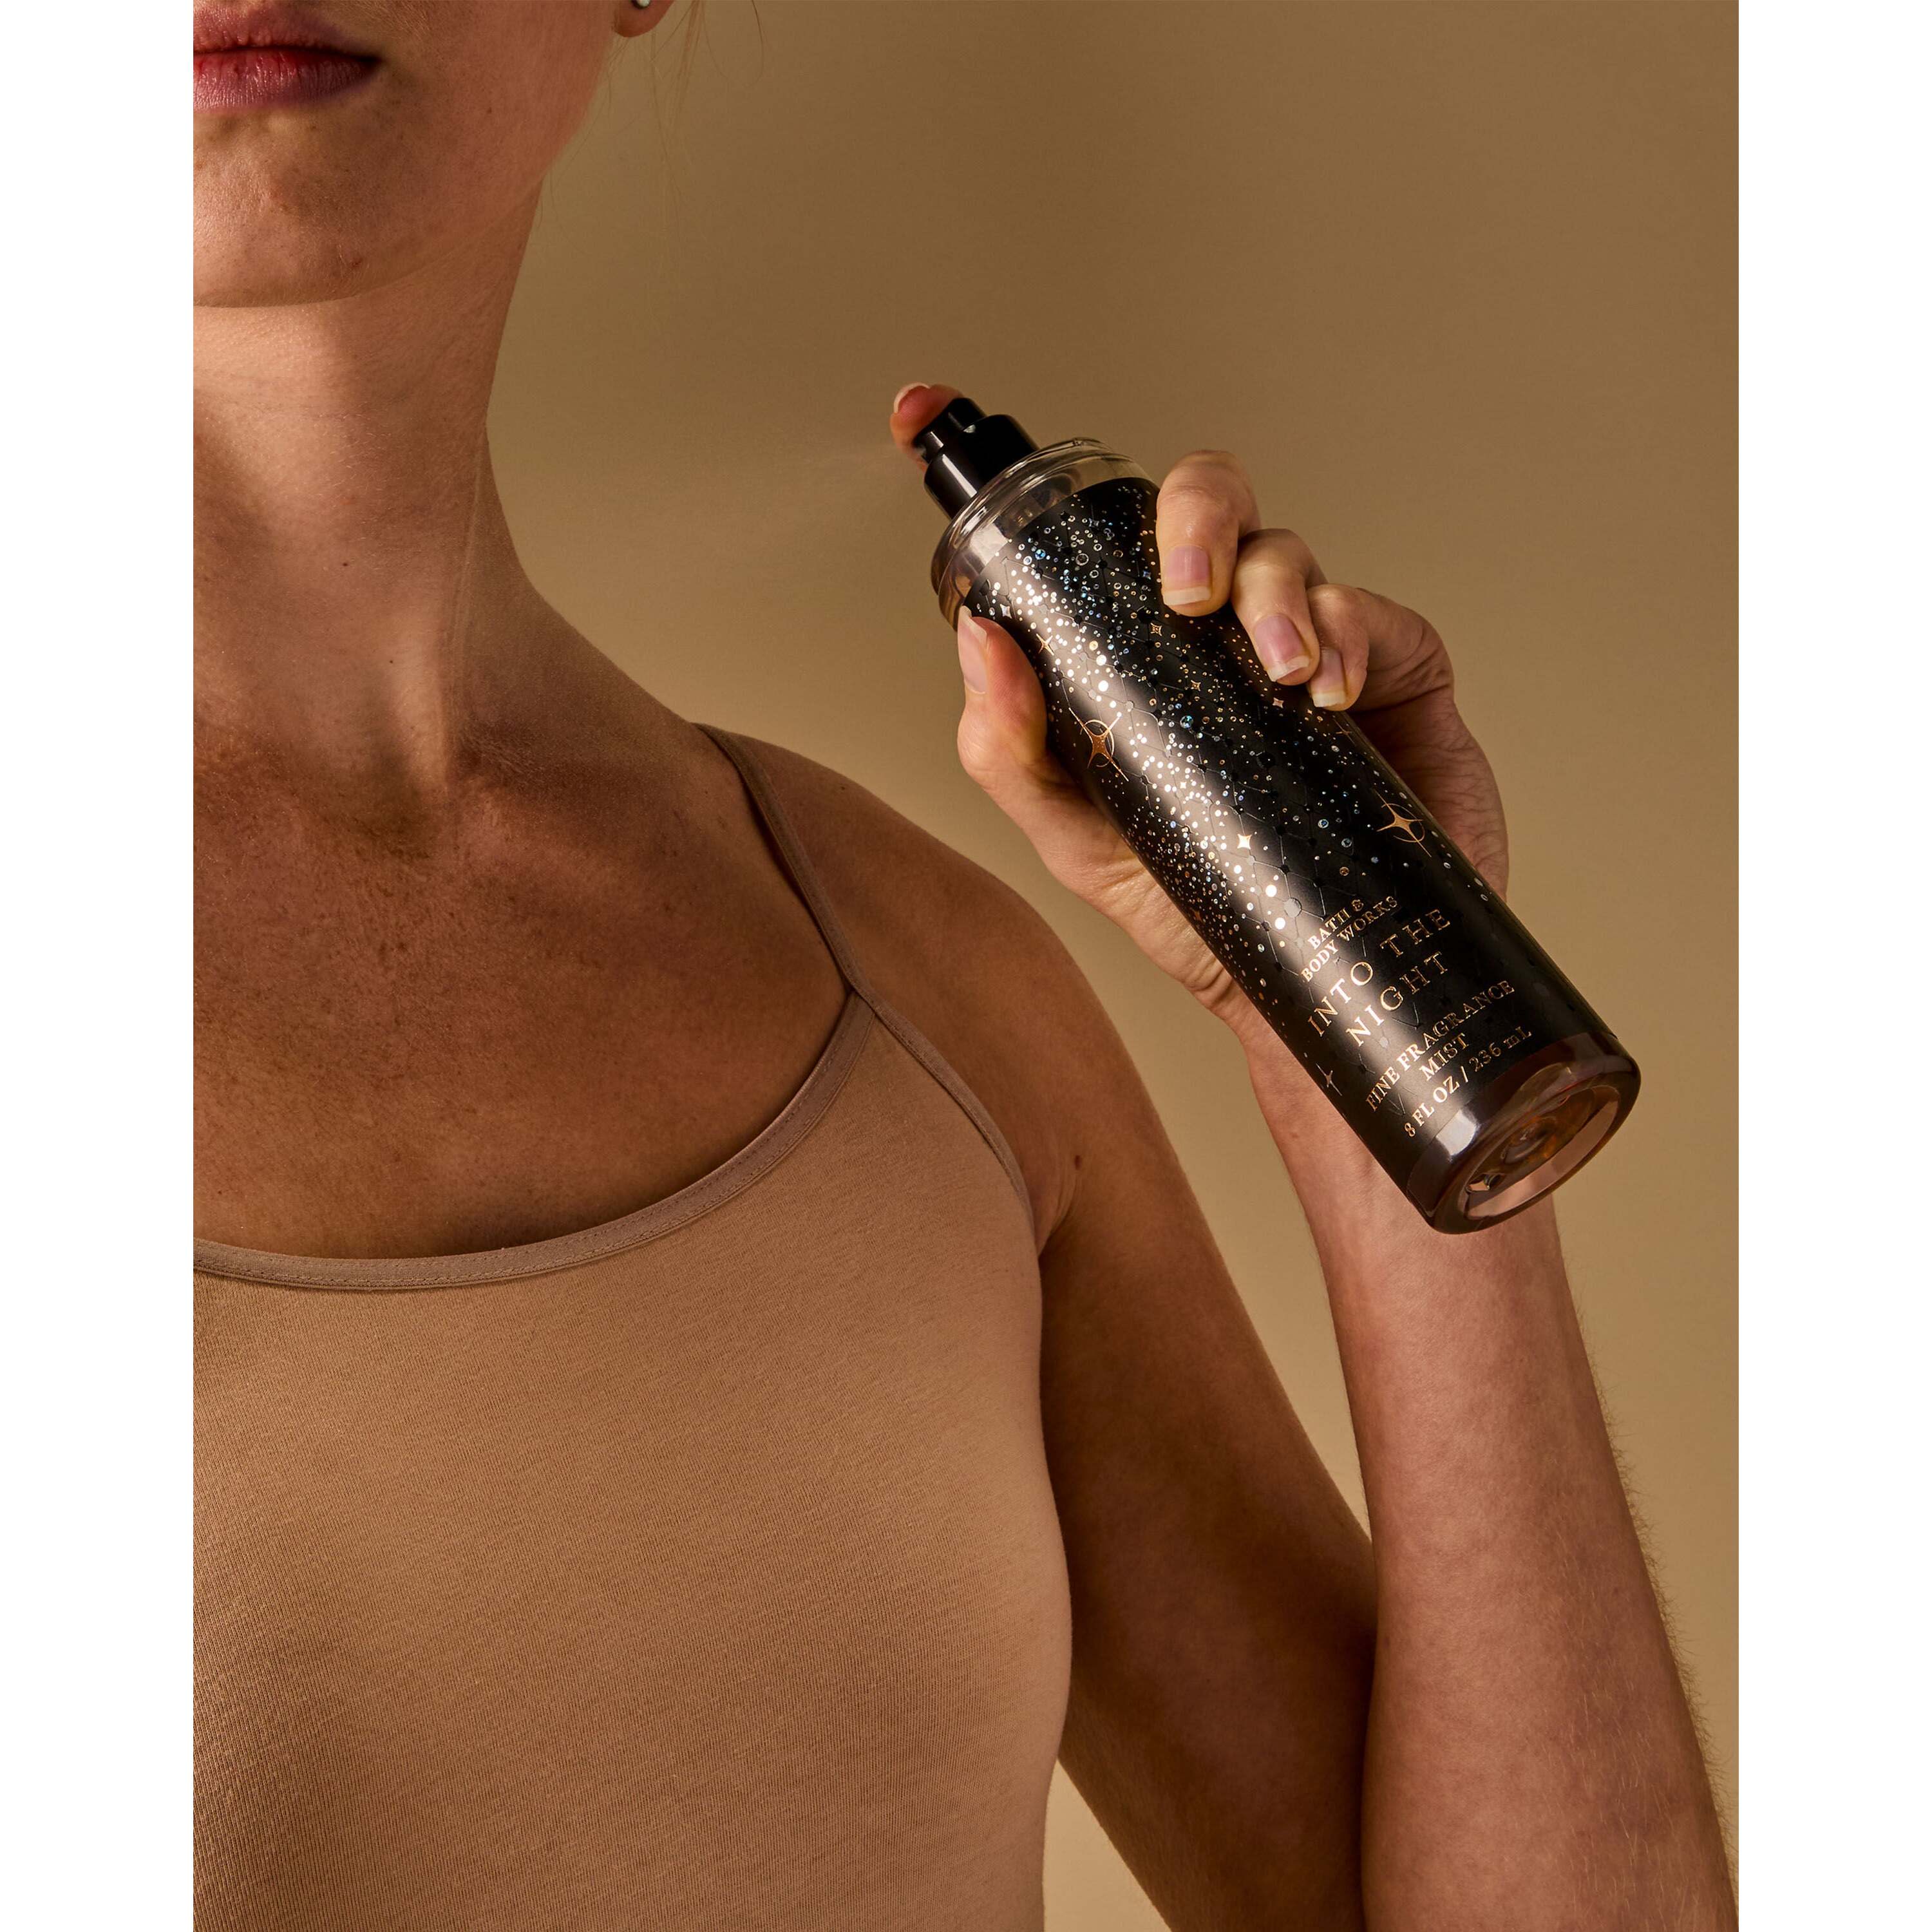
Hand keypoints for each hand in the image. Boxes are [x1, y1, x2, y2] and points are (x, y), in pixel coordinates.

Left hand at [891, 382, 1510, 1047]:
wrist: (1297, 989)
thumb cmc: (1190, 909)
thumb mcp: (1078, 840)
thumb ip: (1015, 752)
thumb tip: (981, 639)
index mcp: (1142, 651)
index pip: (1098, 542)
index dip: (1025, 479)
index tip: (923, 412)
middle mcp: (1220, 632)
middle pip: (1207, 501)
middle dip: (1196, 514)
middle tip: (1185, 593)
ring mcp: (1309, 644)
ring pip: (1287, 550)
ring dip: (1277, 591)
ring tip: (1281, 671)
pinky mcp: (1394, 675)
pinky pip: (1378, 615)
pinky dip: (1354, 632)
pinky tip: (1331, 693)